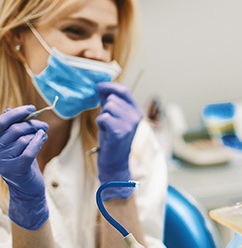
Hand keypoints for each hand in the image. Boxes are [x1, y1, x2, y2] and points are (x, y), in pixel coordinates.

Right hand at [0, 106, 48, 229]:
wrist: (26, 188)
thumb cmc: (22, 162)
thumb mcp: (15, 144)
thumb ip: (12, 128)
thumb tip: (9, 110)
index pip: (0, 123)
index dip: (16, 113)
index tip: (31, 108)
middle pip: (15, 129)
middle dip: (32, 124)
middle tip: (44, 125)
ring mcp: (5, 161)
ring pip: (24, 139)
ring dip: (37, 134)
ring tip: (43, 134)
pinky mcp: (17, 168)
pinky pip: (30, 150)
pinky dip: (38, 141)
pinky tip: (43, 137)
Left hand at [96, 82, 142, 199]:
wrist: (115, 162)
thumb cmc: (112, 139)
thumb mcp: (114, 117)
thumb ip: (110, 101)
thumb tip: (100, 85)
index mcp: (136, 111)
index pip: (124, 91)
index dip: (110, 86)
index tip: (99, 86)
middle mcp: (136, 116)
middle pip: (113, 99)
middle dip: (105, 108)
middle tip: (108, 122)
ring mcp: (129, 124)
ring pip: (108, 108)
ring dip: (102, 117)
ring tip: (107, 128)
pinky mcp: (120, 131)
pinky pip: (104, 117)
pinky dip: (100, 124)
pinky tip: (105, 132)